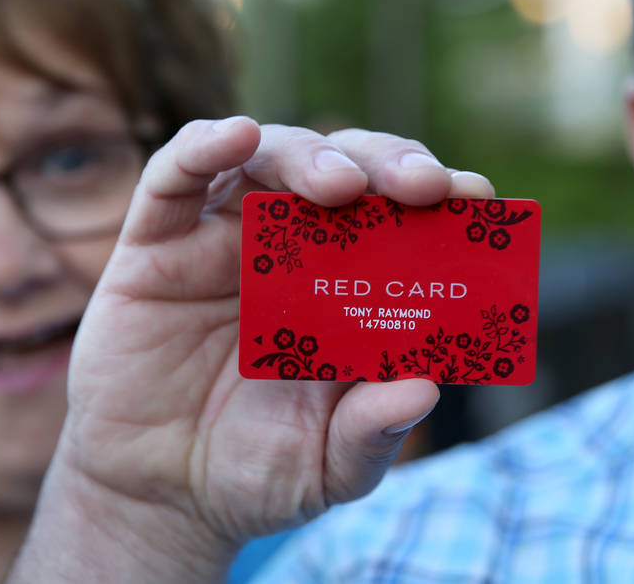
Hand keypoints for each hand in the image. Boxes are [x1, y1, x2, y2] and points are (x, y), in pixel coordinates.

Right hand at [15, 118, 493, 580]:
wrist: (161, 495)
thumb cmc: (259, 470)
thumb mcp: (330, 466)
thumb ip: (373, 433)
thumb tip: (424, 390)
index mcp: (351, 287)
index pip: (404, 219)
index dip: (442, 198)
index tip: (477, 199)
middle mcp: (295, 249)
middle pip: (348, 170)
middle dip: (388, 165)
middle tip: (420, 186)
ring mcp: (224, 240)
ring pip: (271, 158)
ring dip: (310, 156)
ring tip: (339, 184)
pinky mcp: (156, 245)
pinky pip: (174, 177)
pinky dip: (205, 146)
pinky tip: (237, 137)